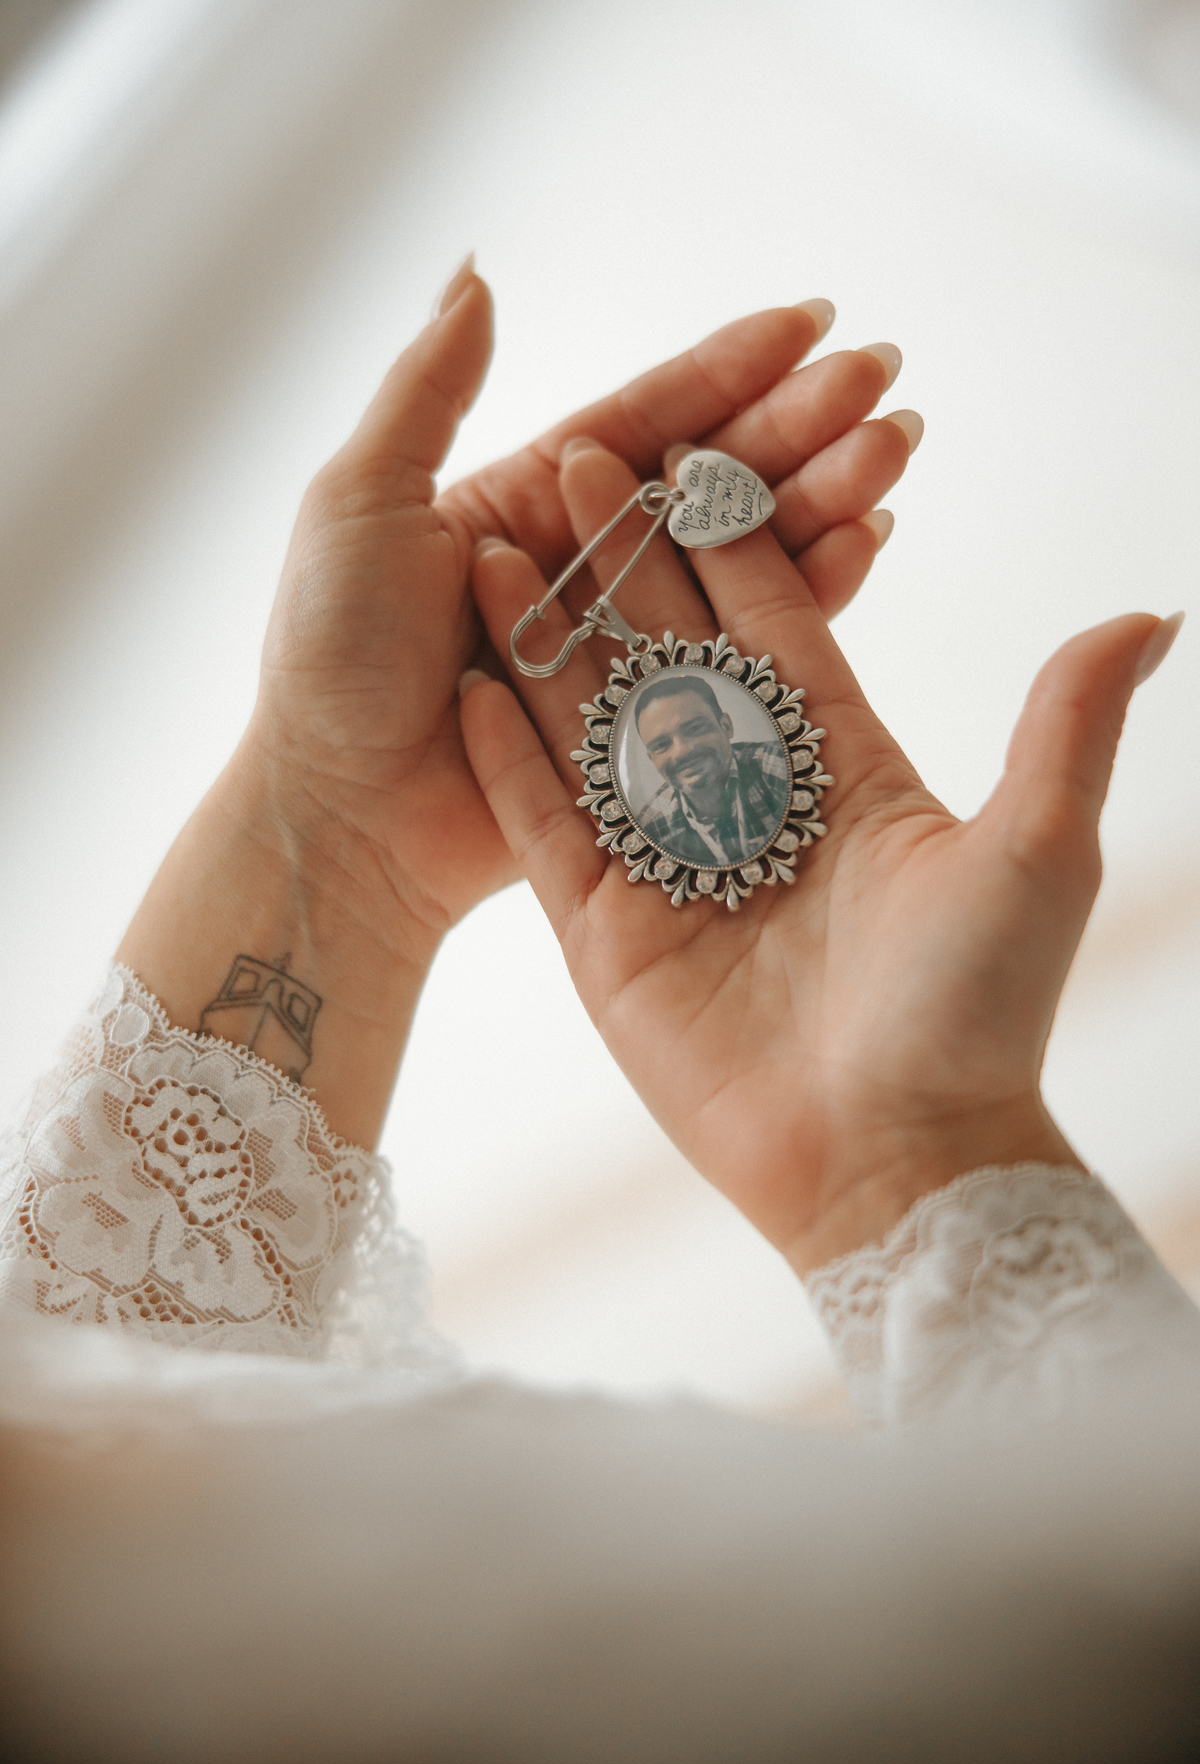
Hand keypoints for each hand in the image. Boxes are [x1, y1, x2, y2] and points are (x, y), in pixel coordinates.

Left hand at [256, 269, 914, 945]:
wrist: (341, 808)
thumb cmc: (331, 657)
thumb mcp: (359, 501)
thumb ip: (426, 391)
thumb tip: (477, 271)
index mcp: (531, 502)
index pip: (647, 420)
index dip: (729, 370)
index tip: (810, 324)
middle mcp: (590, 565)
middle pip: (715, 482)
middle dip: (803, 427)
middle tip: (884, 384)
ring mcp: (630, 643)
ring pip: (745, 556)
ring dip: (823, 498)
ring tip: (892, 452)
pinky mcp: (660, 719)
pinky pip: (747, 646)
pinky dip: (808, 594)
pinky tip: (865, 541)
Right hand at [461, 439, 1181, 1269]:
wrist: (893, 1163)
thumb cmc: (977, 1010)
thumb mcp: (1036, 849)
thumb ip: (1066, 724)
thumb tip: (1148, 614)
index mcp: (841, 767)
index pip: (771, 623)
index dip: (727, 537)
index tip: (683, 448)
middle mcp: (746, 802)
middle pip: (666, 655)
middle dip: (617, 562)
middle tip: (567, 464)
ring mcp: (667, 864)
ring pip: (591, 728)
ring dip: (543, 640)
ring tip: (489, 549)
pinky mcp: (605, 933)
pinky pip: (544, 829)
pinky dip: (507, 760)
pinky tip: (468, 683)